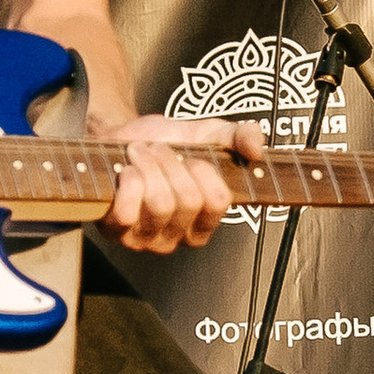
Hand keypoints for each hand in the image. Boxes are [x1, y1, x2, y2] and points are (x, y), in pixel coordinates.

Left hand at [103, 112, 266, 254]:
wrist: (120, 136)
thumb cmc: (163, 142)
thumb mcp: (208, 134)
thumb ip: (239, 137)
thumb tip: (256, 148)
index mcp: (205, 221)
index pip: (218, 201)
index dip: (204, 170)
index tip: (192, 156)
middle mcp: (178, 237)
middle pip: (188, 200)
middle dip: (171, 162)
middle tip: (159, 151)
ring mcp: (147, 239)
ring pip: (159, 203)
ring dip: (147, 166)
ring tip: (140, 155)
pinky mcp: (117, 233)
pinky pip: (127, 213)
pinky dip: (126, 181)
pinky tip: (125, 171)